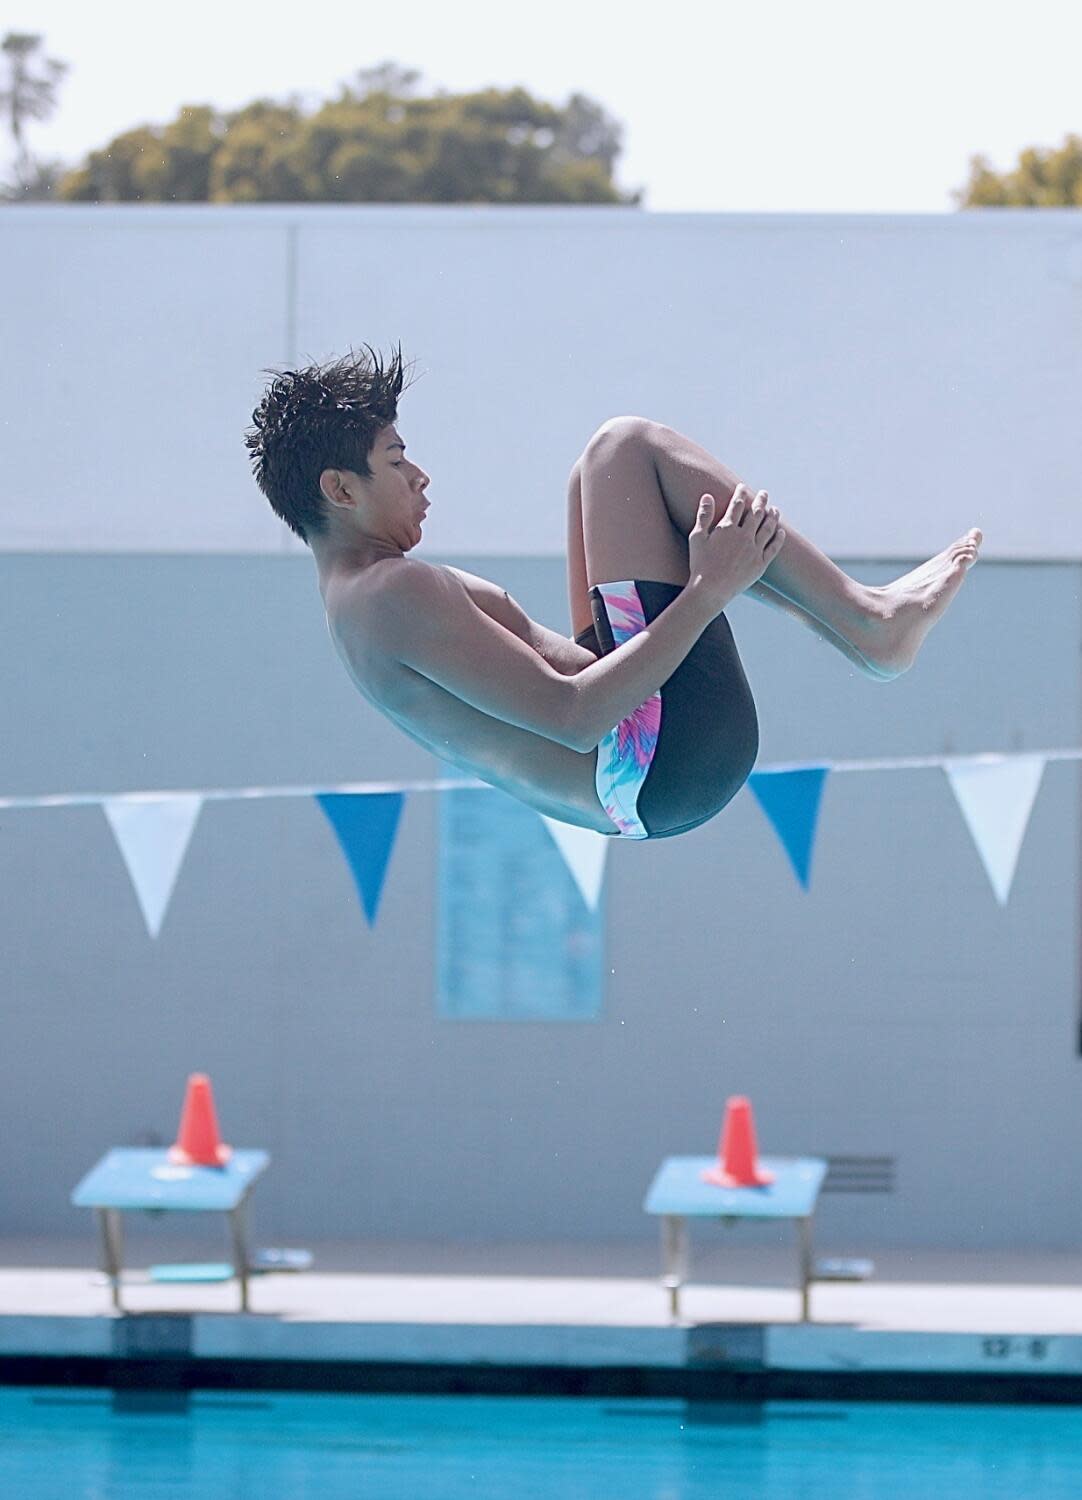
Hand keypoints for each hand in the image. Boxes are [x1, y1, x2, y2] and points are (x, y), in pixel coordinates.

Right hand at [687, 484, 785, 611]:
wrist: (710, 590)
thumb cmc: (700, 564)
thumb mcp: (697, 538)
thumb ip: (703, 516)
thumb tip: (707, 496)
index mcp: (727, 528)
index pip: (737, 505)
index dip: (741, 494)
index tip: (743, 487)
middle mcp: (743, 536)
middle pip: (756, 513)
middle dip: (761, 501)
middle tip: (764, 493)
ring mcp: (754, 550)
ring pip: (767, 528)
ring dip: (772, 517)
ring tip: (775, 510)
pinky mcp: (760, 564)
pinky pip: (773, 548)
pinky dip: (778, 538)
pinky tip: (781, 532)